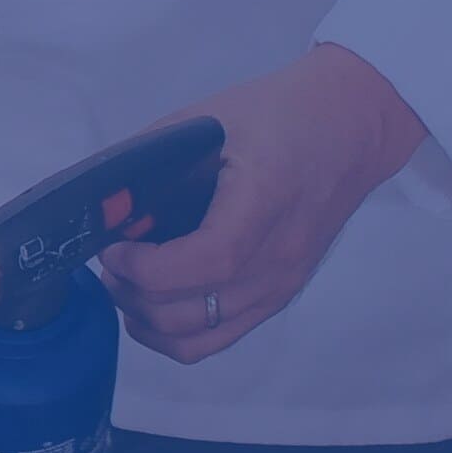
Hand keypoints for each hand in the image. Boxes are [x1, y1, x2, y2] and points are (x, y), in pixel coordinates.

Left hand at [93, 43, 429, 366]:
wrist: (351, 128)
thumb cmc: (280, 113)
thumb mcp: (208, 119)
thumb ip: (151, 160)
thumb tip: (100, 203)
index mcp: (266, 199)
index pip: (206, 262)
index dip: (147, 267)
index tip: (113, 247)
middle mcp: (279, 256)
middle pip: (191, 312)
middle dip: (132, 294)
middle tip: (111, 261)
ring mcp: (282, 283)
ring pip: (197, 339)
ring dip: (147, 319)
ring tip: (128, 282)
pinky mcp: (280, 296)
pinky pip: (218, 338)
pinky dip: (174, 332)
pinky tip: (154, 300)